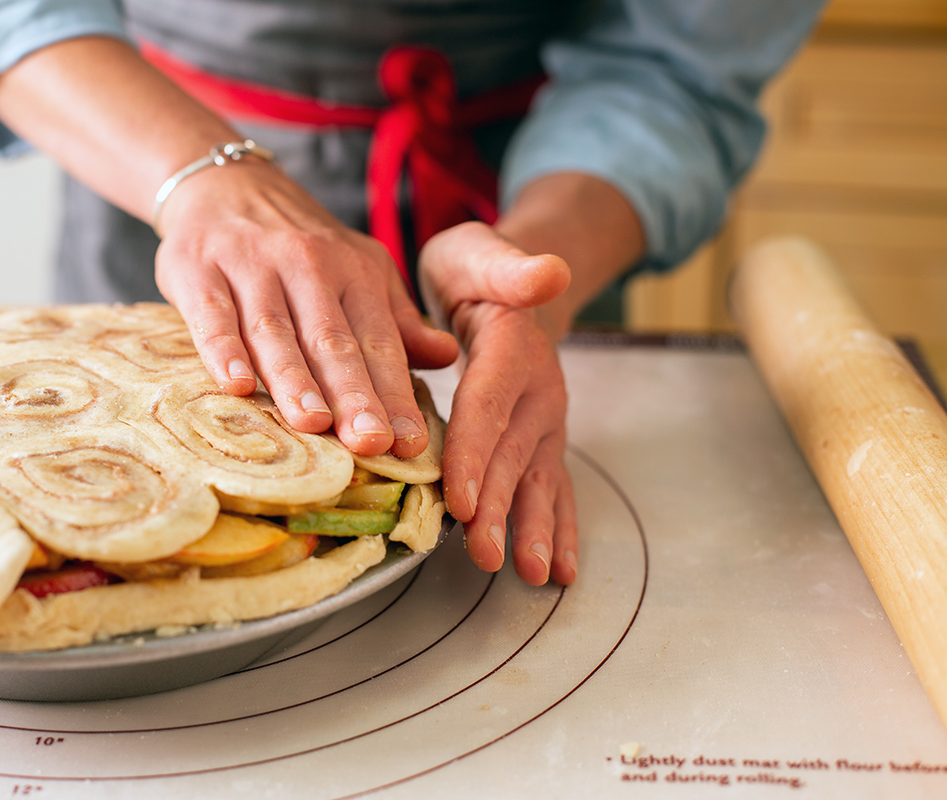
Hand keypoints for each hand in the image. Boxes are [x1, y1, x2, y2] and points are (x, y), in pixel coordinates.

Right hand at [154, 157, 458, 457]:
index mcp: (356, 272)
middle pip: (332, 340)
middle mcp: (308, 265)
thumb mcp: (361, 270)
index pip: (379, 341)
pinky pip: (212, 314)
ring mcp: (252, 266)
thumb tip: (448, 356)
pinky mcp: (198, 269)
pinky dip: (222, 348)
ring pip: (276, 331)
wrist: (224, 185)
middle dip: (354, 393)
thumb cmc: (301, 247)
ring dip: (294, 379)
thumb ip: (398, 319)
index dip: (395, 394)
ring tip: (312, 424)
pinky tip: (235, 384)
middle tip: (370, 442)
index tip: (410, 444)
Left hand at [419, 222, 577, 585]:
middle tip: (484, 554)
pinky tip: (559, 570)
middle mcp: (538, 390)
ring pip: (537, 479)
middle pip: (513, 453)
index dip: (475, 452)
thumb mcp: (478, 254)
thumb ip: (507, 266)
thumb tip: (547, 272)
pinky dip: (557, 529)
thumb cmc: (476, 273)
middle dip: (499, 507)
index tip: (461, 499)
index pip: (488, 405)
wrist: (511, 288)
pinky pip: (554, 488)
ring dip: (533, 528)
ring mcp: (546, 421)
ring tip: (532, 574)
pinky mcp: (543, 442)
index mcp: (511, 348)